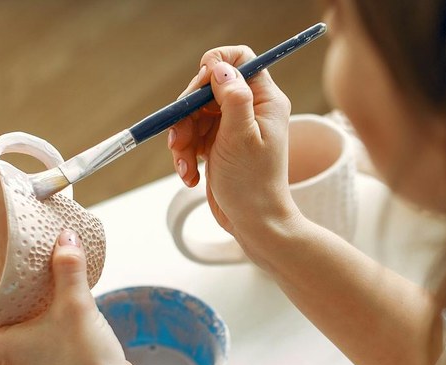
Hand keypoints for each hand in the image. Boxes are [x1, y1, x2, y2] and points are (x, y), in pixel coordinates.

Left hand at [0, 230, 160, 364]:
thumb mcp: (76, 306)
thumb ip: (69, 269)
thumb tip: (65, 240)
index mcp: (0, 354)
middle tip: (4, 291)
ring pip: (11, 347)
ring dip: (18, 324)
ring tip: (36, 300)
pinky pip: (34, 352)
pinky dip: (40, 333)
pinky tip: (62, 317)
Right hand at [168, 46, 299, 268]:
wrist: (254, 224)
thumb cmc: (254, 184)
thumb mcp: (242, 137)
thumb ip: (232, 97)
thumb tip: (218, 65)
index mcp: (265, 100)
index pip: (241, 59)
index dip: (216, 64)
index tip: (199, 87)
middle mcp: (249, 109)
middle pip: (207, 87)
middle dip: (188, 113)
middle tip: (180, 138)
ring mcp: (232, 127)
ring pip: (194, 114)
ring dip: (182, 139)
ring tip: (185, 166)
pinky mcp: (218, 145)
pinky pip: (192, 136)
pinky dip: (185, 154)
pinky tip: (190, 175)